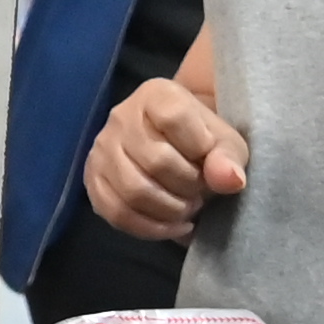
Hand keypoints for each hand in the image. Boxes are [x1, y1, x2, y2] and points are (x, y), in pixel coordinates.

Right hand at [83, 75, 249, 244]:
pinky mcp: (93, 179)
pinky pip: (117, 213)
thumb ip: (229, 156)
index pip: (174, 118)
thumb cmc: (204, 141)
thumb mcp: (227, 143)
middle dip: (188, 186)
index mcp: (156, 95)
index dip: (200, 148)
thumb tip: (230, 180)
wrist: (177, 147)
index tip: (210, 158)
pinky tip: (173, 226)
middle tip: (202, 191)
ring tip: (188, 207)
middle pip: (156, 161)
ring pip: (134, 192)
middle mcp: (121, 117)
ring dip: (170, 210)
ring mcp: (102, 149)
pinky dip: (150, 228)